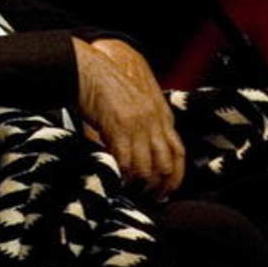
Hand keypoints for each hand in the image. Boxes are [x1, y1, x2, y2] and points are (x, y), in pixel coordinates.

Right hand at [72, 37, 184, 199]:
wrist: (89, 69)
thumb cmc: (107, 85)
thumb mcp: (134, 103)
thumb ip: (141, 125)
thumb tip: (137, 154)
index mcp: (161, 114)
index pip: (178, 151)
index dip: (175, 174)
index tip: (168, 189)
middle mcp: (154, 120)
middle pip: (166, 162)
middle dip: (160, 184)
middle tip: (151, 197)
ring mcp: (138, 124)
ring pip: (147, 166)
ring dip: (141, 184)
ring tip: (132, 192)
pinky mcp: (119, 127)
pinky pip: (126, 160)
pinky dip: (123, 176)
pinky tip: (117, 182)